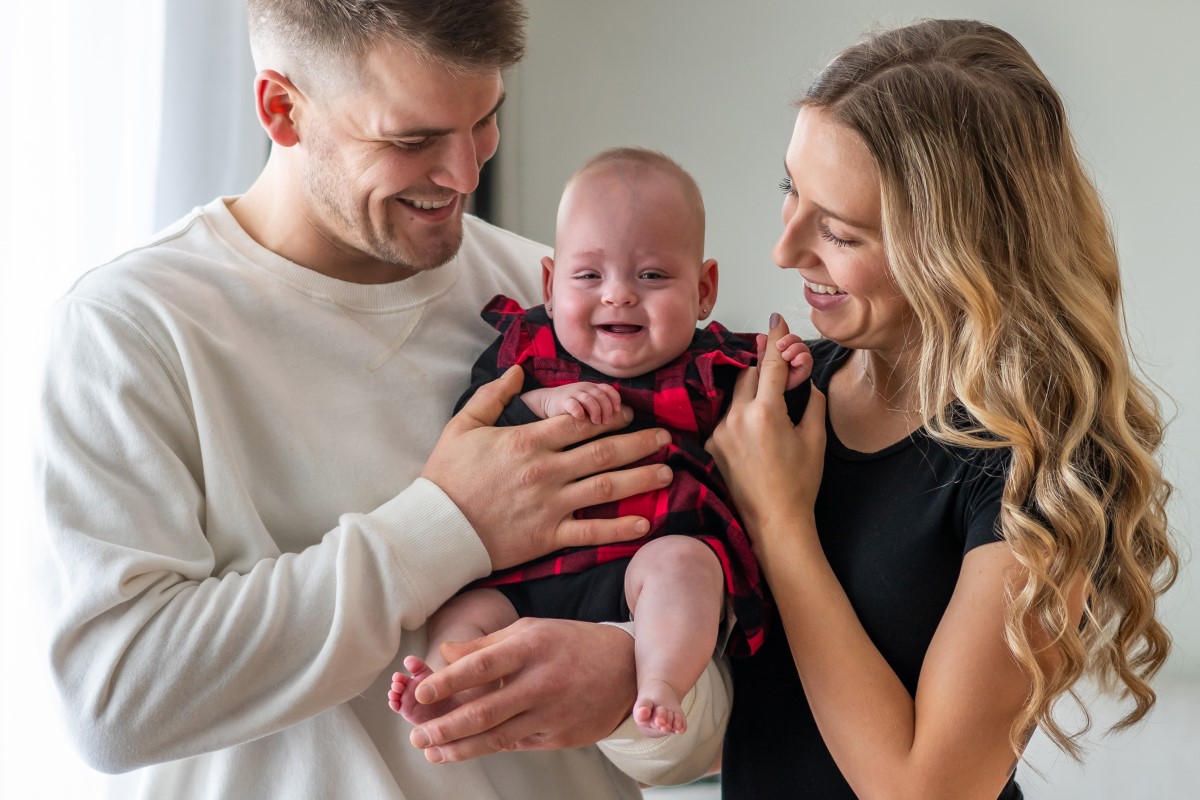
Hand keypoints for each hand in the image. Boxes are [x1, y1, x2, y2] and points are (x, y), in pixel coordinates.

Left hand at [406, 618, 635, 762]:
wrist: (627, 670)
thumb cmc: (572, 644)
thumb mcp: (531, 630)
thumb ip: (486, 644)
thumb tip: (444, 652)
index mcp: (531, 646)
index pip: (482, 666)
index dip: (448, 681)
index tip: (422, 694)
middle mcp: (541, 680)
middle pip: (485, 710)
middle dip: (445, 726)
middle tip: (417, 735)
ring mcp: (552, 712)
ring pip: (497, 736)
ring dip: (460, 748)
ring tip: (433, 752)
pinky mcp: (561, 737)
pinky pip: (518, 744)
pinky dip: (489, 748)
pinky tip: (467, 750)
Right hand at [422, 366, 671, 569]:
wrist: (436, 530)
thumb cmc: (446, 477)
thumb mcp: (463, 426)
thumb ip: (492, 395)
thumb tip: (517, 370)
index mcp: (528, 441)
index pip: (580, 422)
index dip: (609, 416)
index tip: (628, 414)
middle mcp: (546, 470)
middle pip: (603, 451)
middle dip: (638, 443)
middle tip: (665, 439)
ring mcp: (550, 504)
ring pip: (606, 488)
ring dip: (640, 479)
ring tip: (666, 473)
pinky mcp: (548, 536)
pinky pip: (591, 531)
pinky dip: (619, 528)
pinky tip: (644, 523)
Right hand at [522, 382, 623, 423]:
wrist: (546, 401)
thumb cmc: (571, 406)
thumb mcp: (587, 403)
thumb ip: (602, 406)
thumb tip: (623, 418)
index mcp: (592, 387)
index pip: (608, 389)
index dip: (615, 399)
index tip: (617, 411)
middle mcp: (584, 388)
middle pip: (601, 396)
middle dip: (607, 409)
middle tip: (606, 422)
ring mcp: (573, 393)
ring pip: (590, 399)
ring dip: (596, 411)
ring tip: (595, 422)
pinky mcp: (562, 401)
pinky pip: (573, 404)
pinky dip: (579, 412)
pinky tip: (581, 418)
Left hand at [707, 315, 826, 541]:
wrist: (774, 521)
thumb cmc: (799, 483)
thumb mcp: (815, 438)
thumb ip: (810, 401)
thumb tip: (804, 381)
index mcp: (766, 413)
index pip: (771, 364)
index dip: (777, 340)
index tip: (776, 321)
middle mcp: (737, 417)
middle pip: (750, 373)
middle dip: (765, 366)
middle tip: (779, 361)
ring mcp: (720, 431)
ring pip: (736, 394)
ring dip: (752, 390)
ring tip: (770, 399)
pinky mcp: (712, 444)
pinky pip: (726, 415)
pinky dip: (741, 411)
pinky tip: (755, 424)